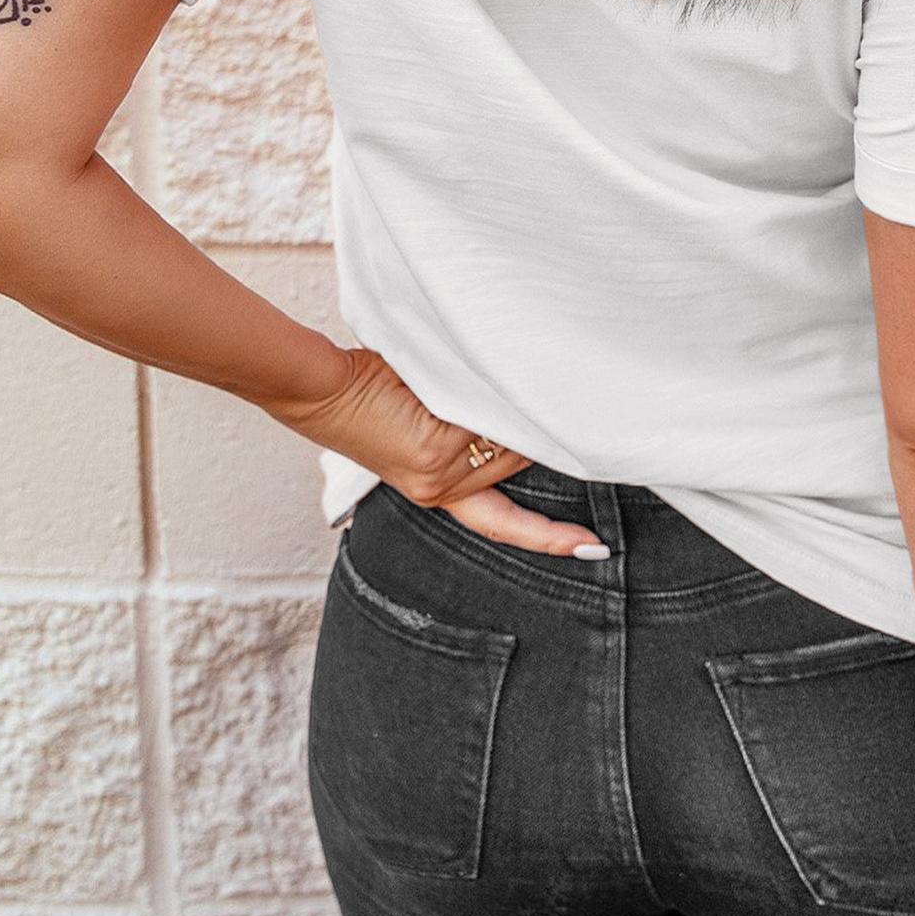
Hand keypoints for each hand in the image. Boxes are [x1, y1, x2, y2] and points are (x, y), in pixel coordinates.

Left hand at [264, 344, 610, 559]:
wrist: (321, 390)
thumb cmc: (369, 395)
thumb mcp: (424, 424)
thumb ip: (469, 429)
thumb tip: (524, 410)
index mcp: (439, 491)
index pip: (503, 522)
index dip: (548, 537)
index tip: (593, 548)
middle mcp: (441, 489)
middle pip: (520, 457)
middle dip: (530, 420)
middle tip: (546, 388)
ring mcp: (441, 470)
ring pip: (510, 436)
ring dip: (512, 399)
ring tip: (487, 367)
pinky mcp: (436, 445)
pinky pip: (489, 416)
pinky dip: (490, 388)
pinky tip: (475, 366)